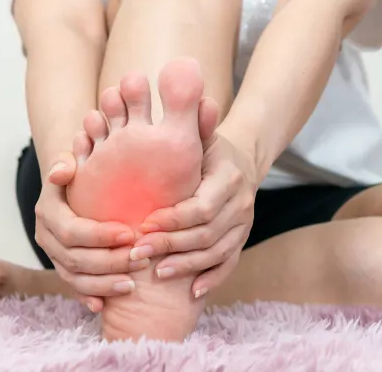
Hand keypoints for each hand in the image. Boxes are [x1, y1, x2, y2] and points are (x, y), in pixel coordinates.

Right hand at [34, 150, 148, 311]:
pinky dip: (89, 296)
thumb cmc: (83, 171)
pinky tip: (105, 304)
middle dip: (109, 262)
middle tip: (141, 260)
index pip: (71, 230)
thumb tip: (60, 173)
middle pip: (75, 258)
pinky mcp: (62, 267)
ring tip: (132, 284)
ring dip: (103, 283)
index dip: (100, 236)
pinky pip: (74, 287)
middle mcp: (46, 235)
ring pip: (74, 277)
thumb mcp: (74, 160)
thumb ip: (68, 161)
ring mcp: (52, 254)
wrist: (76, 185)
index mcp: (48, 210)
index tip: (130, 234)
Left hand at [131, 130, 257, 297]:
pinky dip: (211, 278)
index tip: (143, 225)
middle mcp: (241, 203)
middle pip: (206, 234)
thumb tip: (184, 89)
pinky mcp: (242, 239)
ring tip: (155, 273)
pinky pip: (229, 263)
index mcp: (229, 177)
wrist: (242, 159)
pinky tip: (190, 292)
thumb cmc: (208, 146)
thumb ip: (189, 120)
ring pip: (216, 252)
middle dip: (171, 246)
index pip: (202, 207)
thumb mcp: (199, 132)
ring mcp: (244, 224)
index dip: (173, 220)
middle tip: (137, 253)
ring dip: (185, 265)